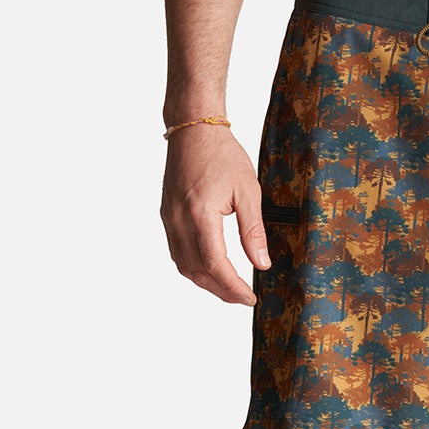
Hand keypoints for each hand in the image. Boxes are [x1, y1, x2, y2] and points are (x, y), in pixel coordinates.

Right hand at [160, 125, 271, 305]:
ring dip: (206, 283)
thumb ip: (253, 231)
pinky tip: (210, 271)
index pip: (215, 264)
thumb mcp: (248, 191)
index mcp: (200, 214)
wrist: (193, 130)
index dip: (233, 287)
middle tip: (243, 299)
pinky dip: (193, 268)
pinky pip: (177, 252)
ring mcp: (170, 219)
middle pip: (198, 271)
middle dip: (221, 291)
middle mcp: (179, 220)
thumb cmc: (222, 154)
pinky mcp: (167, 216)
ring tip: (229, 290)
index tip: (249, 298)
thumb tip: (262, 263)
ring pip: (184, 266)